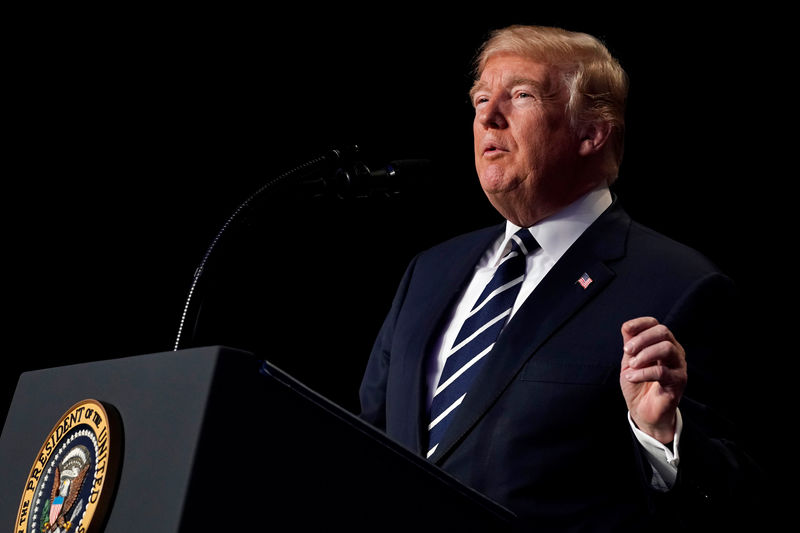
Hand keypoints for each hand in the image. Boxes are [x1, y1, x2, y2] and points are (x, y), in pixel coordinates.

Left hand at [620, 317, 686, 443]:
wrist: (642, 410)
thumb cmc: (638, 383)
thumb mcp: (629, 360)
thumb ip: (630, 344)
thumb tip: (627, 326)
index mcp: (662, 343)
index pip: (655, 324)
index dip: (641, 323)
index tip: (626, 330)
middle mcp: (674, 352)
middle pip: (663, 332)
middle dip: (642, 339)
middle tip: (627, 351)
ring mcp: (678, 366)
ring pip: (667, 348)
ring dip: (644, 355)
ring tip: (632, 365)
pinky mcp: (678, 382)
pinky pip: (661, 372)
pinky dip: (642, 373)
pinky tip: (632, 377)